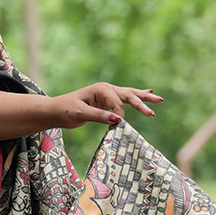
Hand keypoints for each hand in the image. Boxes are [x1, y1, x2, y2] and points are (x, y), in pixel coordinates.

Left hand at [47, 83, 161, 129]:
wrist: (56, 110)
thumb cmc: (65, 110)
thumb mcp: (80, 114)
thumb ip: (99, 116)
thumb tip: (118, 120)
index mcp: (100, 89)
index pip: (116, 102)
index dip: (118, 114)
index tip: (118, 125)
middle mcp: (106, 89)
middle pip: (128, 95)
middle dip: (142, 102)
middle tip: (154, 110)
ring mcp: (108, 94)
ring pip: (130, 95)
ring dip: (144, 98)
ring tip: (159, 99)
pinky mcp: (107, 102)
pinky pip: (125, 99)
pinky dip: (137, 97)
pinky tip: (148, 93)